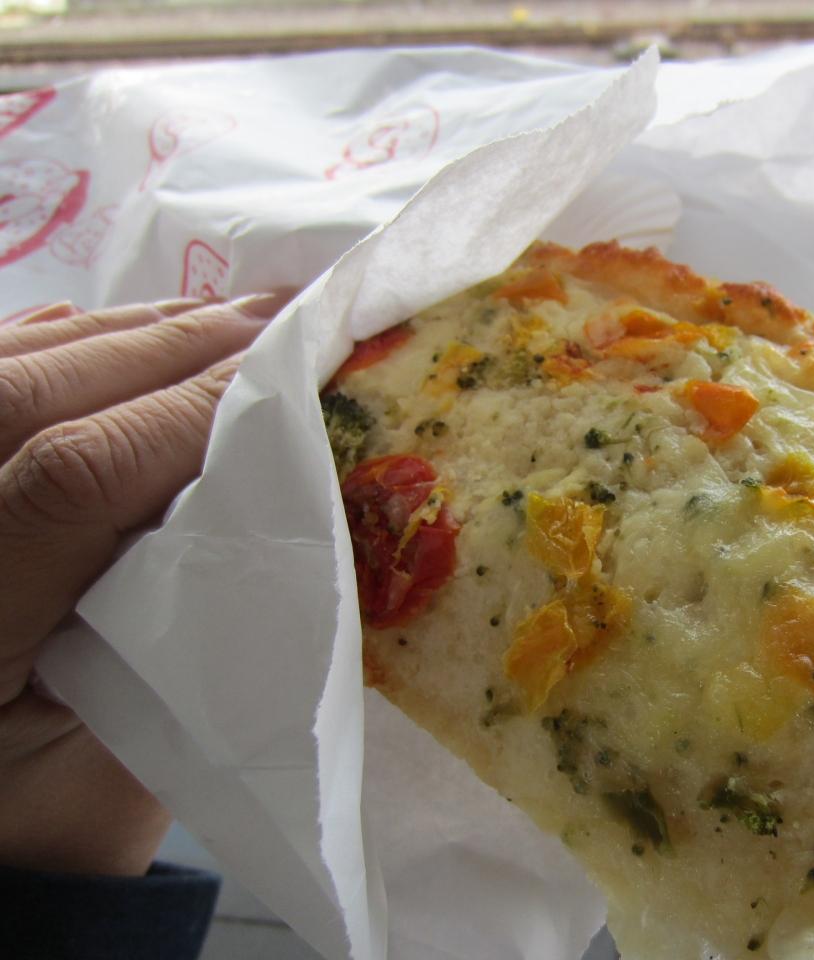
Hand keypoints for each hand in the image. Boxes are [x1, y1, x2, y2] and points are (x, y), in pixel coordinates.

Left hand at [0, 293, 288, 875]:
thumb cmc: (54, 815)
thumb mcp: (130, 744)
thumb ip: (196, 619)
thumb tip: (282, 476)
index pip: (70, 476)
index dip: (189, 409)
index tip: (295, 373)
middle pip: (32, 392)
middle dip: (171, 345)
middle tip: (284, 313)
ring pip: (10, 369)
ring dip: (130, 330)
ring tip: (236, 311)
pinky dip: (69, 342)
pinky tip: (139, 323)